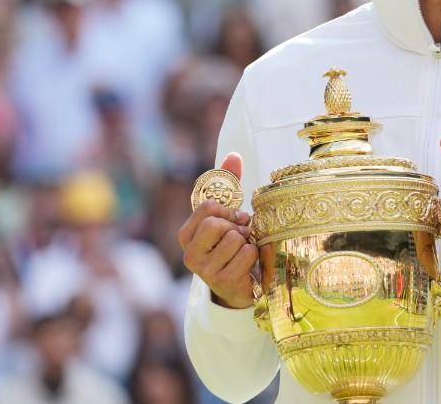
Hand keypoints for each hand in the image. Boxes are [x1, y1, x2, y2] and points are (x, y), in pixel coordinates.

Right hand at [178, 153, 257, 308]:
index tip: (234, 216)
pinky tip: (249, 263)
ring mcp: (204, 270)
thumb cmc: (233, 245)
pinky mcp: (222, 281)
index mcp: (186, 235)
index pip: (207, 207)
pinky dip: (254, 254)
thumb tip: (234, 155)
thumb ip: (227, 185)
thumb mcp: (228, 214)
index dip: (227, 209)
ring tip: (245, 249)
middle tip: (241, 234)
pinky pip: (247, 253)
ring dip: (247, 241)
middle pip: (217, 223)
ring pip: (234, 238)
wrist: (243, 285)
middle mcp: (189, 254)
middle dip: (236, 226)